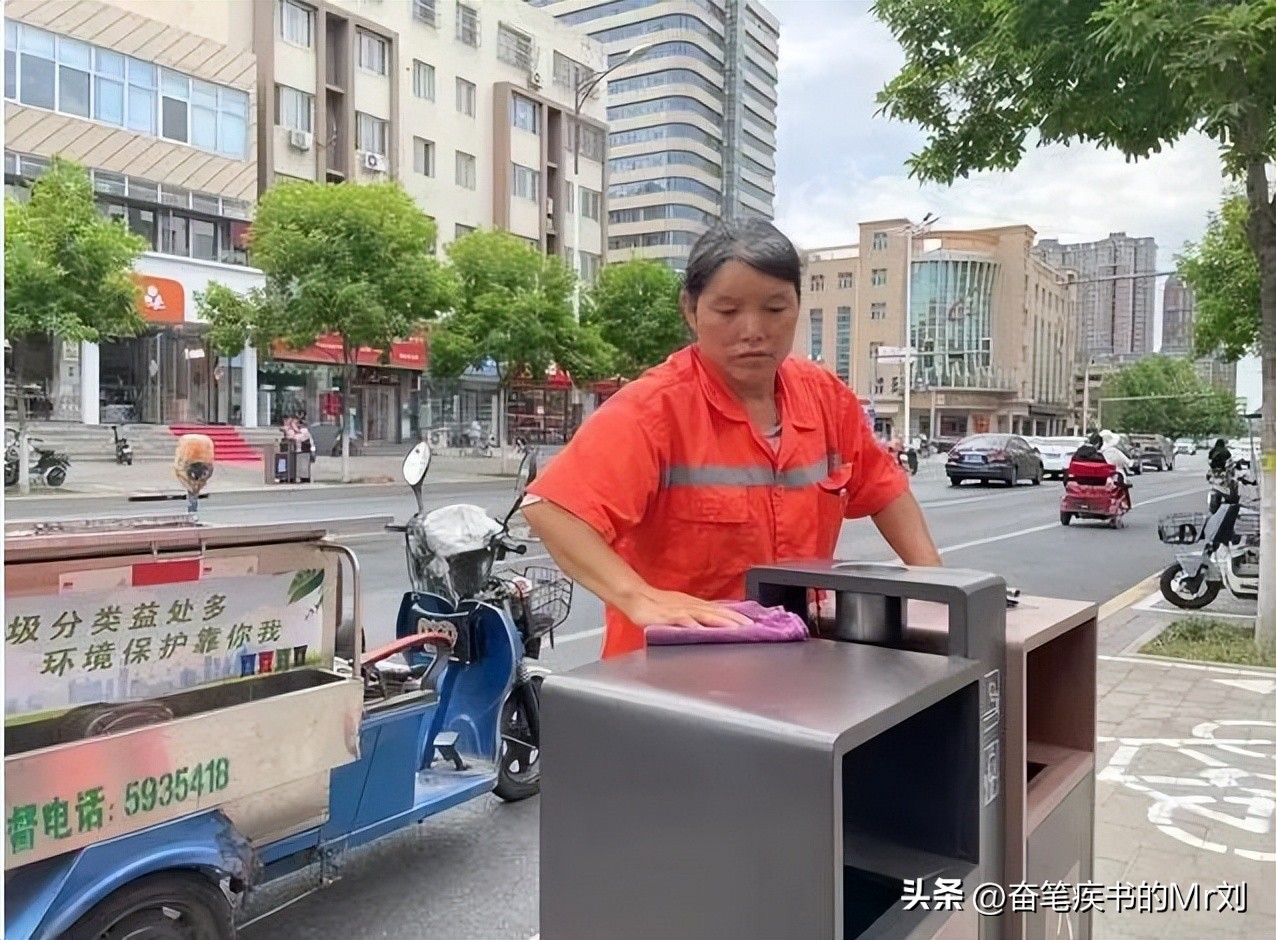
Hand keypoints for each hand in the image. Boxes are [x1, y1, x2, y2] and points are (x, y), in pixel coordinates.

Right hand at [620, 588, 753, 629]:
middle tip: (750, 626)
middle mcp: (690, 605)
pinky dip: (690, 624)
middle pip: (716, 611)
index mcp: (694, 604)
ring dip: (719, 621)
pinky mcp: (665, 615)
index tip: (752, 621)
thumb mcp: (680, 610)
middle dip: (734, 619)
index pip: (719, 609)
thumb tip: (712, 623)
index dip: (736, 615)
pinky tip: (699, 630)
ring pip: (702, 614)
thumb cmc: (656, 606)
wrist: (634, 597)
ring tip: (733, 628)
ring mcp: (678, 609)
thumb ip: (696, 615)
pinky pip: (680, 620)